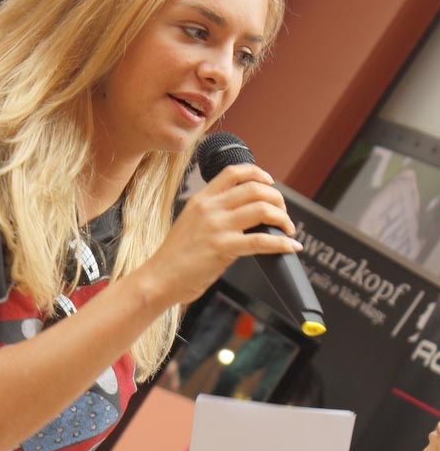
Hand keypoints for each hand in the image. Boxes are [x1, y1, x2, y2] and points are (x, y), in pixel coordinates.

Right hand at [144, 163, 302, 307]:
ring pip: (262, 209)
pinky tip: (290, 247)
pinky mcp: (222, 248)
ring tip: (288, 230)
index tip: (270, 182)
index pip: (234, 172)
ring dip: (283, 218)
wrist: (159, 278)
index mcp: (201, 199)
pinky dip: (282, 243)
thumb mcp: (192, 224)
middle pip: (255, 188)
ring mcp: (216, 227)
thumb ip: (215, 215)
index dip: (257, 173)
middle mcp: (210, 208)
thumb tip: (247, 219)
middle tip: (283, 213)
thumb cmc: (175, 257)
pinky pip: (261, 241)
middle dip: (277, 198)